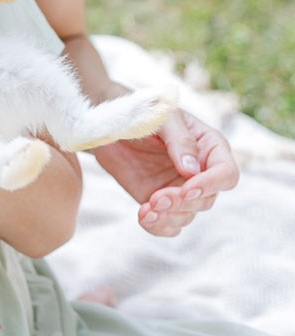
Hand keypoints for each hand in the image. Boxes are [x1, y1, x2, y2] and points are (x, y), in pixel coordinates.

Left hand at [94, 108, 238, 236]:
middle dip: (182, 203)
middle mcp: (199, 171)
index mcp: (209, 146)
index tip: (187, 189)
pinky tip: (143, 216)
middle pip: (206, 200)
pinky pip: (168, 224)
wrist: (109, 121)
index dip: (211, 185)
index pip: (226, 174)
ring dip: (168, 217)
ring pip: (187, 215)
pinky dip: (158, 226)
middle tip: (156, 199)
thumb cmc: (141, 109)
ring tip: (145, 210)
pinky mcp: (160, 201)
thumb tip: (192, 170)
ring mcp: (180, 188)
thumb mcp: (162, 117)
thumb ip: (179, 139)